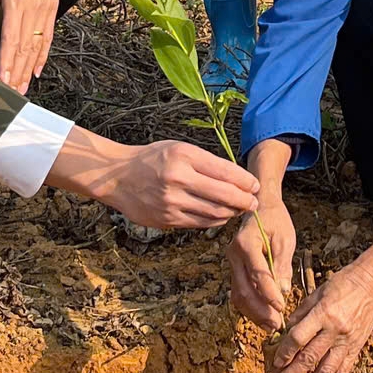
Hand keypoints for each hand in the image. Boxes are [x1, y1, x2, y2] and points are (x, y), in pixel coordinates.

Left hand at [0, 0, 60, 92]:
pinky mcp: (53, 7)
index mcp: (16, 1)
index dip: (7, 62)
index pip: (10, 39)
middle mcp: (33, 7)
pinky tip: (37, 69)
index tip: (3, 80)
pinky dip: (43, 54)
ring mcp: (46, 8)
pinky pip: (48, 36)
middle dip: (18, 72)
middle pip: (25, 48)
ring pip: (37, 45)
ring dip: (29, 68)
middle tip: (12, 93)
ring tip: (23, 87)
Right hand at [50, 134, 259, 229]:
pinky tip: (220, 216)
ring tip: (238, 210)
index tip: (255, 186)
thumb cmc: (152, 159)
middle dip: (245, 201)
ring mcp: (171, 202)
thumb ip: (206, 162)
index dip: (246, 182)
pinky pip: (199, 223)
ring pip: (214, 213)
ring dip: (231, 213)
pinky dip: (214, 221)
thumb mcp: (179, 149)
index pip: (225, 172)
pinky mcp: (167, 219)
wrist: (117, 176)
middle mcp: (178, 179)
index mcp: (184, 156)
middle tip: (254, 203)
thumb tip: (238, 179)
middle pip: (224, 196)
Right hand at [228, 197, 298, 329]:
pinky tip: (264, 316)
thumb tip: (282, 291)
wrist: (261, 208)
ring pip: (238, 295)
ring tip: (271, 325)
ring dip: (254, 313)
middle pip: (243, 289)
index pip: (257, 274)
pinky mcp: (235, 270)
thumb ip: (283, 265)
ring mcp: (232, 263)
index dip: (269, 294)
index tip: (282, 307)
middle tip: (277, 324)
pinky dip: (250, 307)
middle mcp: (234, 255)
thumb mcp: (285, 238)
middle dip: (260, 310)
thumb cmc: (275, 221)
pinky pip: (239, 292)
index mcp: (246, 243)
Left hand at [267, 263, 372, 372]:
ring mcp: (347, 342)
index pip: (298, 338)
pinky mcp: (357, 349)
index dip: (284, 353)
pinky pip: (343, 372)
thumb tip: (285, 332)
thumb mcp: (317, 292)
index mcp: (323, 314)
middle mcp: (335, 331)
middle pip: (310, 358)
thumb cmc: (342, 284)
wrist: (372, 284)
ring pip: (327, 372)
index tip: (275, 364)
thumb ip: (301, 313)